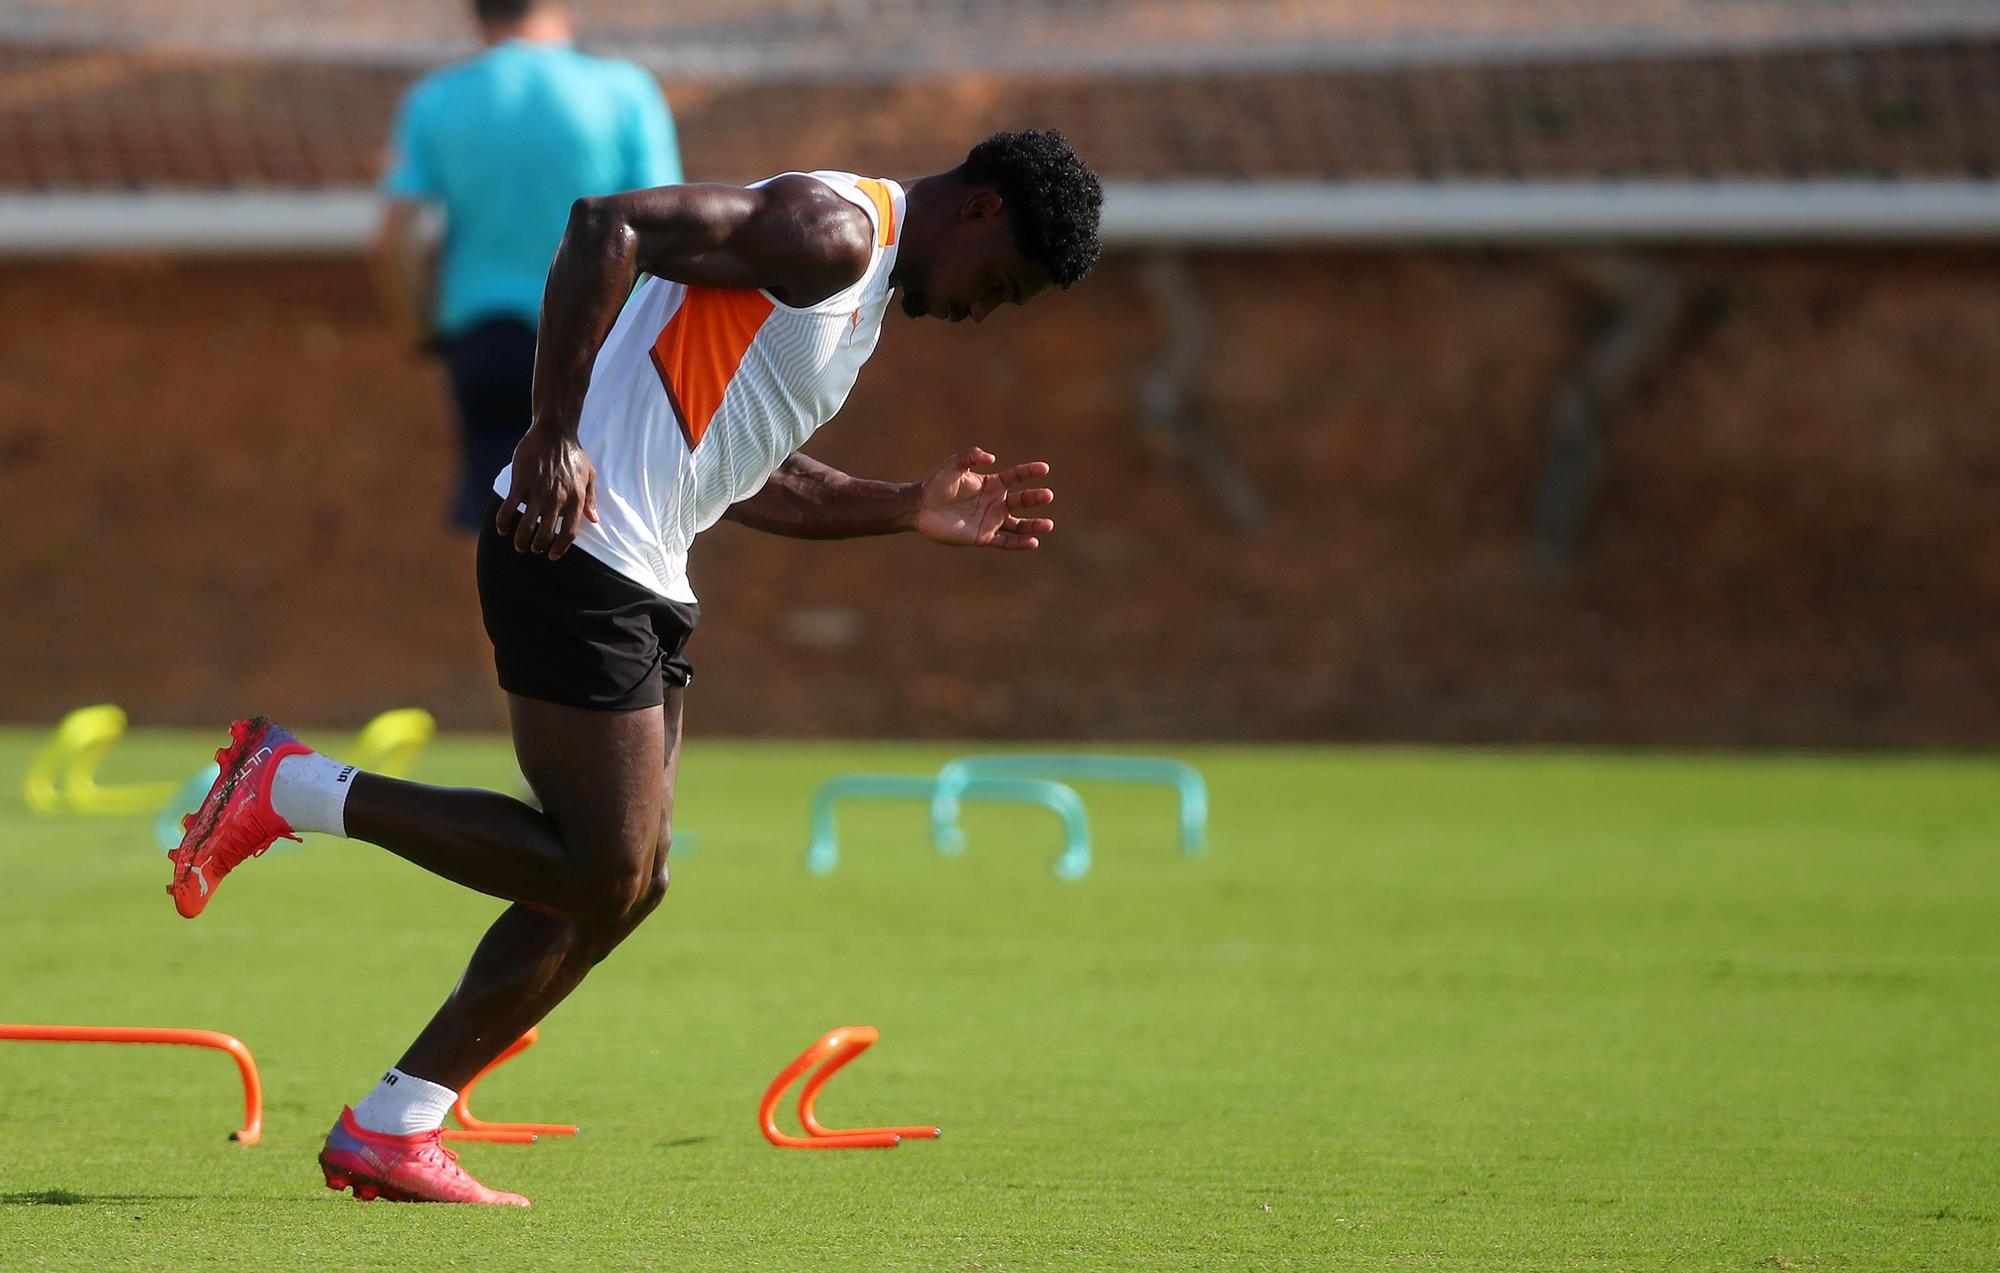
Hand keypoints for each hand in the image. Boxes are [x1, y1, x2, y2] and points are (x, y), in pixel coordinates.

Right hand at [496, 428, 598, 558]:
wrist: (554, 433)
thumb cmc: (573, 454)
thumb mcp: (589, 475)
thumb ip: (590, 499)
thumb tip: (594, 520)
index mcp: (575, 500)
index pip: (569, 533)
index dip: (560, 548)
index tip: (552, 555)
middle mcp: (557, 500)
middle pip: (545, 535)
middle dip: (538, 547)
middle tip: (533, 549)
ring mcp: (537, 493)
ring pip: (526, 527)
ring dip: (520, 540)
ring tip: (519, 544)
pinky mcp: (520, 485)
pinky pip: (508, 510)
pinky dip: (503, 523)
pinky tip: (502, 529)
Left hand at [912, 447, 1054, 549]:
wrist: (921, 507)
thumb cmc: (937, 484)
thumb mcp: (953, 465)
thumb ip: (971, 456)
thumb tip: (992, 458)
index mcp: (992, 484)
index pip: (1016, 477)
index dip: (1029, 472)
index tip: (1044, 468)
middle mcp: (996, 502)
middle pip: (1021, 500)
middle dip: (1035, 498)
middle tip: (1048, 495)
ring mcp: (991, 521)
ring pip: (1018, 524)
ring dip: (1033, 525)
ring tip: (1048, 525)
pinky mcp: (983, 537)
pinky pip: (1005, 542)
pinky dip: (1019, 543)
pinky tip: (1033, 542)